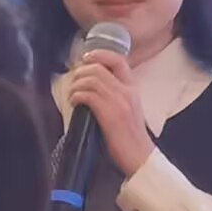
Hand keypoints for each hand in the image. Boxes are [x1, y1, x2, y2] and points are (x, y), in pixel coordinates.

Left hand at [65, 48, 154, 176]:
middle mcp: (127, 91)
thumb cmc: (130, 135)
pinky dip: (76, 96)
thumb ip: (117, 94)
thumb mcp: (129, 108)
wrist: (139, 156)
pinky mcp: (109, 114)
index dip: (99, 54)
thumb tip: (93, 84)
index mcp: (133, 88)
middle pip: (98, 68)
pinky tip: (74, 103)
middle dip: (80, 72)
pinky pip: (87, 95)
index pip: (118, 60)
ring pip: (90, 80)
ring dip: (75, 85)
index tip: (86, 58)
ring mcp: (118, 102)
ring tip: (72, 95)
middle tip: (74, 82)